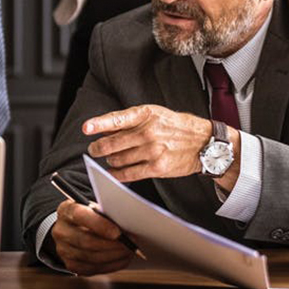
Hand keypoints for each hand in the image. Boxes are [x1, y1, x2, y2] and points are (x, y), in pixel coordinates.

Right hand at [51, 199, 133, 275]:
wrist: (73, 228)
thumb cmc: (89, 216)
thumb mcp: (94, 208)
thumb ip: (105, 214)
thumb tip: (126, 226)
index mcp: (66, 211)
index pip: (80, 216)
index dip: (100, 225)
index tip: (118, 233)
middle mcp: (61, 231)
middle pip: (87, 241)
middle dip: (112, 245)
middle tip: (130, 244)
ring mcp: (63, 250)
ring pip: (91, 257)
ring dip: (114, 256)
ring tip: (128, 251)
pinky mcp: (71, 265)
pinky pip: (93, 269)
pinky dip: (111, 265)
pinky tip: (121, 259)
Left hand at [83, 104, 213, 182]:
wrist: (203, 142)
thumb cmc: (173, 126)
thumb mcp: (153, 114)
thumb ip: (129, 121)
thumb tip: (102, 128)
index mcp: (145, 114)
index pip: (117, 119)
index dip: (99, 124)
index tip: (86, 128)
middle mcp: (148, 132)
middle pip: (112, 144)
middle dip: (98, 148)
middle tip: (94, 150)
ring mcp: (153, 151)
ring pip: (117, 160)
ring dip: (109, 161)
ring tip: (111, 158)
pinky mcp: (157, 167)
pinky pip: (129, 174)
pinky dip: (116, 175)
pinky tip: (113, 173)